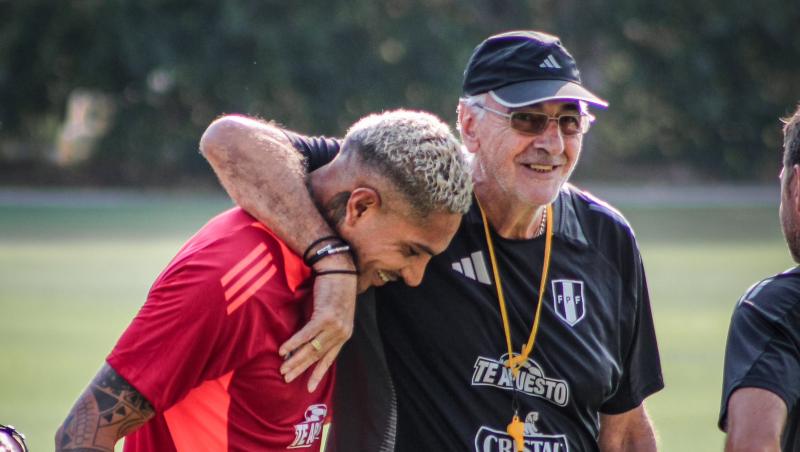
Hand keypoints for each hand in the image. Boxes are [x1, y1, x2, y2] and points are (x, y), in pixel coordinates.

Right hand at [279, 256, 356, 391]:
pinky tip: (283, 350)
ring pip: (312, 348)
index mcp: (344, 334)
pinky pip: (307, 335)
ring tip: (282, 368)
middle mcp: (341, 333)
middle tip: (287, 378)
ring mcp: (334, 326)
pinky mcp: (325, 317)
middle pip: (318, 356)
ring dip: (295, 359)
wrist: (339, 270)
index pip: (330, 359)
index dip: (318, 373)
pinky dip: (294, 343)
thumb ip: (322, 327)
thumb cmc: (334, 289)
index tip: (309, 388)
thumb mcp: (332, 312)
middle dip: (301, 369)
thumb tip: (306, 339)